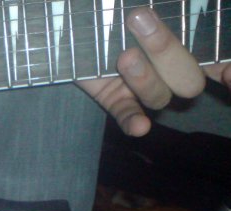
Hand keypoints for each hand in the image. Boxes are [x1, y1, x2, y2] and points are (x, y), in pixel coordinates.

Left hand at [77, 7, 230, 136]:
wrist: (68, 11)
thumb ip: (168, 0)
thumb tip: (172, 2)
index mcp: (186, 35)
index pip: (219, 57)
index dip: (226, 67)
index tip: (227, 72)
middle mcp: (168, 64)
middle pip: (189, 80)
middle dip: (169, 54)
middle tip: (139, 21)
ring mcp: (141, 84)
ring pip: (160, 97)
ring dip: (145, 79)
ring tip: (123, 55)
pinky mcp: (113, 97)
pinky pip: (128, 115)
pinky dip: (134, 121)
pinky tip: (140, 126)